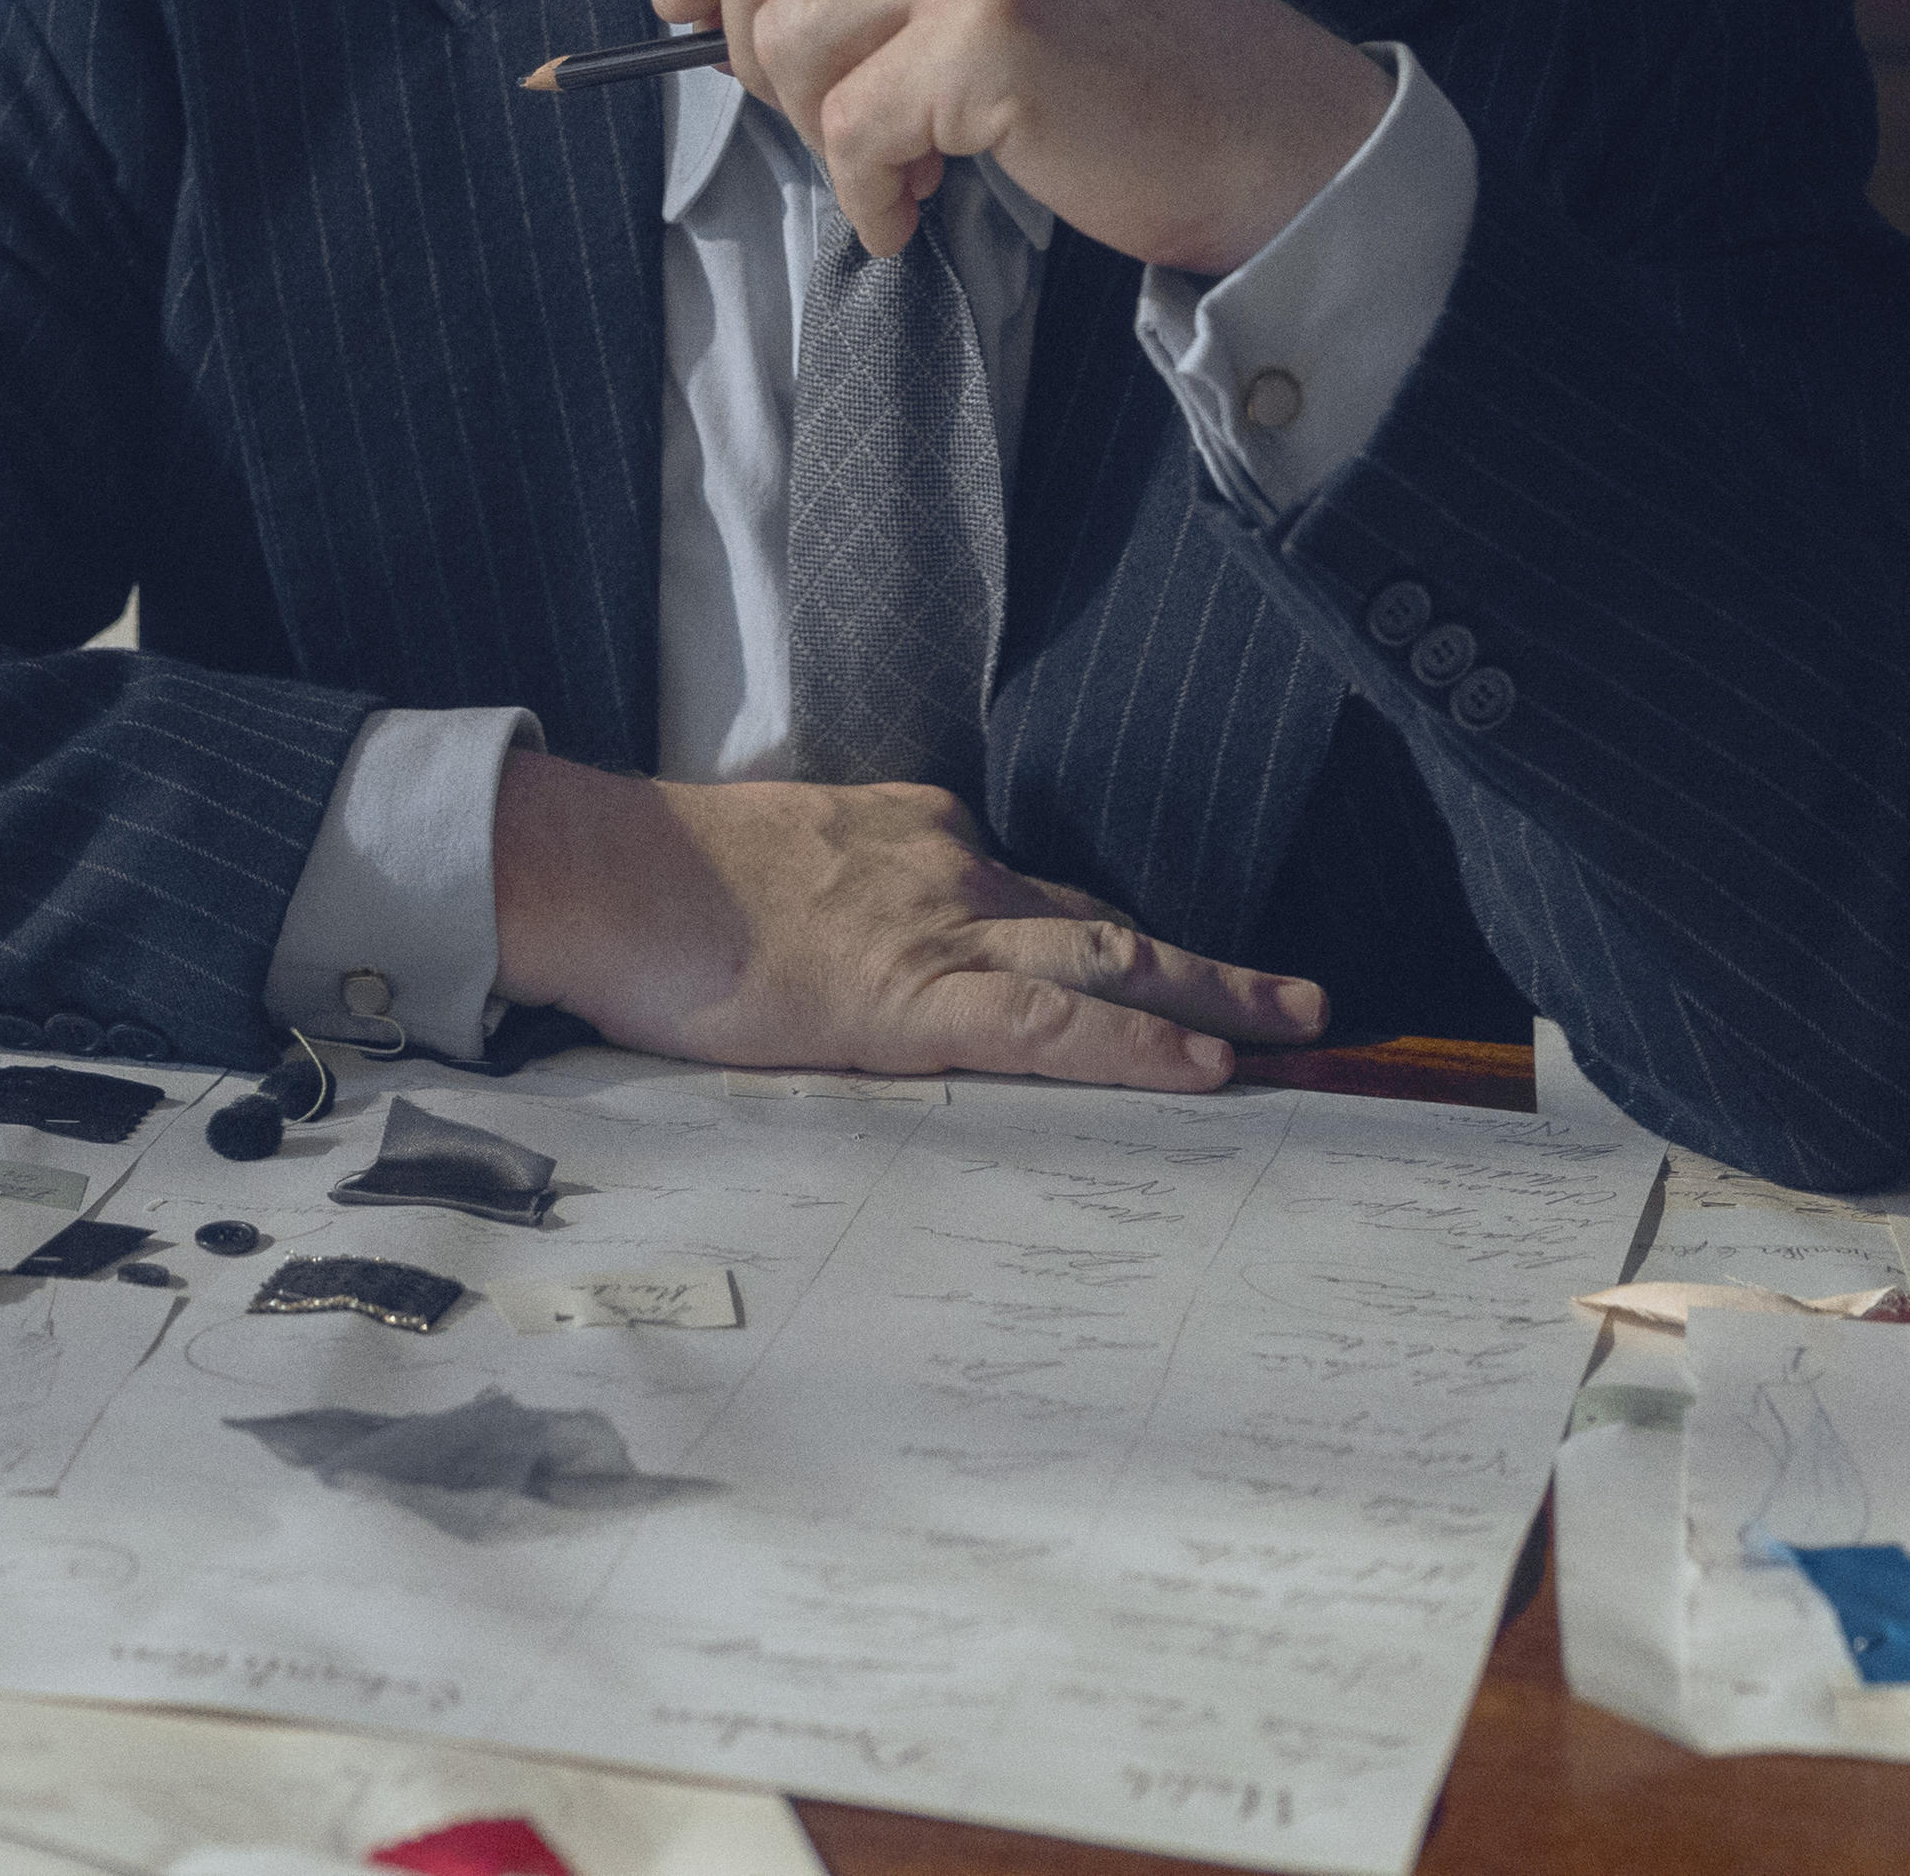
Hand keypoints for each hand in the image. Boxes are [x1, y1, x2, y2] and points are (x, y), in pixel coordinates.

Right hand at [488, 748, 1324, 1090]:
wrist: (608, 873)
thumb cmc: (662, 886)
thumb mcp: (780, 869)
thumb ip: (843, 904)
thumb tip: (855, 950)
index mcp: (915, 843)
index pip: (1037, 897)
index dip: (1115, 944)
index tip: (1170, 973)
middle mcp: (949, 872)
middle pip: (1104, 916)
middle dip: (1207, 962)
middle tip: (1301, 1000)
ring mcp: (940, 930)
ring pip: (1107, 957)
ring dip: (1212, 993)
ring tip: (1297, 1025)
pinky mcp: (913, 996)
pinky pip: (1050, 1021)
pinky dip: (1134, 1042)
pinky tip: (1203, 1066)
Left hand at [651, 0, 1388, 274]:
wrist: (1278, 137)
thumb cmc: (1137, 70)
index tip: (681, 9)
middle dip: (749, 49)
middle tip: (818, 118)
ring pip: (785, 38)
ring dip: (818, 133)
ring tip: (897, 166)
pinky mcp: (991, 43)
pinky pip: (848, 128)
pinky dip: (866, 195)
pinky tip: (915, 209)